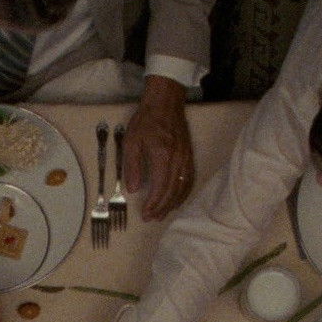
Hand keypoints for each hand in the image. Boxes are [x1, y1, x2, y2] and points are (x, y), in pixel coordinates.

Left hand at [124, 76, 195, 221]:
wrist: (166, 103)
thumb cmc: (147, 120)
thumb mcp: (132, 141)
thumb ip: (132, 166)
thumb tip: (132, 189)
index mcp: (163, 155)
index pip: (160, 187)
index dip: (153, 204)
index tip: (145, 213)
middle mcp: (177, 159)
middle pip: (172, 191)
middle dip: (162, 208)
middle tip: (152, 218)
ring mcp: (186, 158)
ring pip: (182, 188)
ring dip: (172, 204)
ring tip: (162, 214)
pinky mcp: (189, 157)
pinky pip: (189, 180)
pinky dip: (183, 194)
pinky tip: (176, 201)